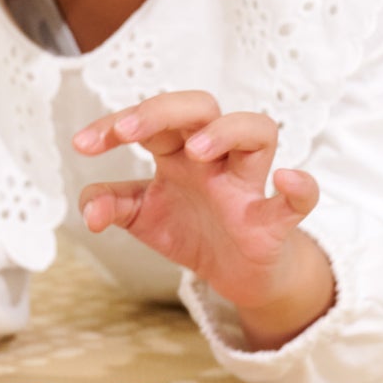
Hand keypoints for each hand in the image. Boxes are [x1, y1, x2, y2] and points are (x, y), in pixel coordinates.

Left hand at [73, 91, 333, 346]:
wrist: (234, 275)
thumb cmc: (190, 228)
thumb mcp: (141, 216)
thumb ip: (111, 204)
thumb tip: (87, 210)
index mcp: (177, 152)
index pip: (149, 122)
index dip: (113, 127)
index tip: (82, 145)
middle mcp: (214, 158)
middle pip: (201, 107)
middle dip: (163, 111)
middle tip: (128, 132)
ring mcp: (247, 184)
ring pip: (256, 132)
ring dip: (226, 132)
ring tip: (195, 152)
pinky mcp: (275, 219)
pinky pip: (299, 198)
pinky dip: (300, 187)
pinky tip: (286, 180)